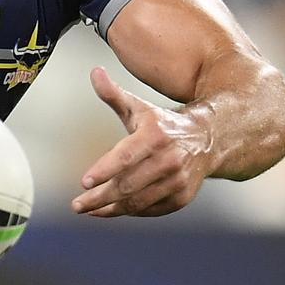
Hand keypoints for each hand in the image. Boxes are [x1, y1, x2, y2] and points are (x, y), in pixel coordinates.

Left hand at [71, 67, 215, 216]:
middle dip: (99, 198)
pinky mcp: (181, 197)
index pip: (126, 156)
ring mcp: (177, 181)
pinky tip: (111, 210)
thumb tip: (95, 72)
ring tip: (89, 210)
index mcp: (154, 135)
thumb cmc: (162, 124)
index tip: (84, 183)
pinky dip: (129, 212)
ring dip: (110, 209)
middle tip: (77, 204)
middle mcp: (169, 159)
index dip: (104, 170)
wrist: (207, 139)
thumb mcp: (139, 107)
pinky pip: (150, 209)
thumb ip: (113, 94)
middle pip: (128, 185)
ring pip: (138, 202)